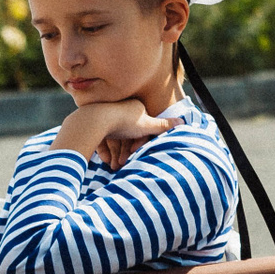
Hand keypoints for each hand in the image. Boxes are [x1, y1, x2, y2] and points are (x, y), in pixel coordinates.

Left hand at [52, 100, 180, 169]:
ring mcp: (104, 115)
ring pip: (112, 137)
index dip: (139, 142)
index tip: (134, 154)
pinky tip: (103, 160)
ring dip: (114, 154)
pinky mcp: (91, 122)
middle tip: (122, 165)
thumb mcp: (147, 125)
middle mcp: (119, 108)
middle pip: (125, 134)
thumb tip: (183, 122)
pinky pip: (99, 137)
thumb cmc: (124, 122)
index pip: (140, 128)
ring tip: (112, 167)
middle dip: (124, 152)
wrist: (94, 120)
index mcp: (134, 106)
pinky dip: (103, 149)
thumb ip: (163, 125)